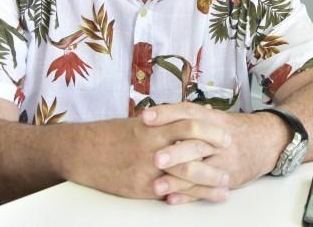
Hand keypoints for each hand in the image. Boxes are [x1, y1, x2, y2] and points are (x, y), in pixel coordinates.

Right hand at [61, 115, 226, 198]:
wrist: (81, 151)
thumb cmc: (113, 135)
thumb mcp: (142, 122)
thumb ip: (171, 119)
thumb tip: (202, 112)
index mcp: (155, 126)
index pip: (190, 124)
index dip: (212, 130)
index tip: (227, 136)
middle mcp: (153, 145)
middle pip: (192, 147)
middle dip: (215, 156)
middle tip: (231, 161)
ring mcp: (147, 168)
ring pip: (184, 174)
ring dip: (208, 182)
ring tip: (225, 187)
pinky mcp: (139, 187)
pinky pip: (168, 192)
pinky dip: (187, 196)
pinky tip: (199, 199)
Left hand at [141, 102, 286, 203]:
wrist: (266, 141)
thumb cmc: (233, 129)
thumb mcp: (216, 117)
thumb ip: (191, 117)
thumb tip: (155, 115)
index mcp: (214, 119)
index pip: (189, 112)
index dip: (167, 114)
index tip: (146, 117)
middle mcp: (219, 139)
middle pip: (196, 144)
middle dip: (175, 153)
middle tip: (155, 158)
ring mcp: (224, 161)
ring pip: (199, 171)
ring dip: (177, 180)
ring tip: (156, 185)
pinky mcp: (228, 179)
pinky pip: (205, 190)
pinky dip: (187, 196)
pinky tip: (170, 198)